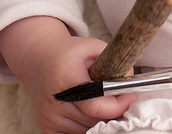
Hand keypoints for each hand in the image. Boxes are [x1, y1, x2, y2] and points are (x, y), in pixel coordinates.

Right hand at [0, 17, 136, 133]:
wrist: (40, 60)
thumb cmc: (69, 54)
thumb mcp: (93, 47)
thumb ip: (114, 63)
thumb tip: (130, 83)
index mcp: (65, 78)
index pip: (94, 104)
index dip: (117, 105)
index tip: (130, 97)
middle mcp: (54, 100)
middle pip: (93, 120)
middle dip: (112, 112)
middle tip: (121, 101)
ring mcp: (48, 116)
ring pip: (86, 130)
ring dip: (100, 122)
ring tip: (104, 104)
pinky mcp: (46, 126)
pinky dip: (87, 128)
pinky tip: (91, 115)